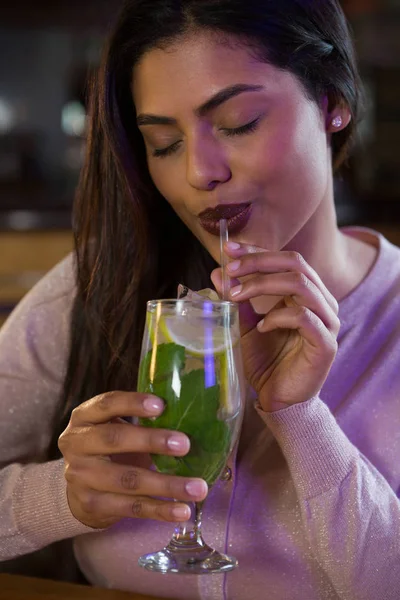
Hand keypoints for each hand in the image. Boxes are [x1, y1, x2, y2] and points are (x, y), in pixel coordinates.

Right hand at [58, 392, 207, 528]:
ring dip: (166, 485)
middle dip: (151, 441)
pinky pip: (131, 508)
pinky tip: (182, 511)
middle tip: (185, 444)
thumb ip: (139, 419)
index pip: (106, 404)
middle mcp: (76, 444)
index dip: (133, 403)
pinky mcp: (92, 505)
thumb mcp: (111, 425)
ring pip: (128, 480)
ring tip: (197, 488)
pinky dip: (160, 510)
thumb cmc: (106, 447)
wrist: (75, 487)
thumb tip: (186, 415)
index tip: (161, 406)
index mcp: (84, 417)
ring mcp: (81, 477)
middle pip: (115, 440)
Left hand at [211, 243, 339, 412]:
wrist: (279, 398)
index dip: (257, 250)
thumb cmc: (265, 360)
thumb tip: (217, 272)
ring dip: (264, 284)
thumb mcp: (244, 324)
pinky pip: (305, 317)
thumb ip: (236, 299)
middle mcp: (322, 301)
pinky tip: (261, 326)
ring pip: (301, 284)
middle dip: (259, 262)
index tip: (228, 249)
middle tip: (230, 270)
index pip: (285, 259)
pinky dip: (278, 317)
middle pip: (295, 263)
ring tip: (237, 296)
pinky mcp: (326, 343)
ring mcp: (327, 321)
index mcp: (306, 292)